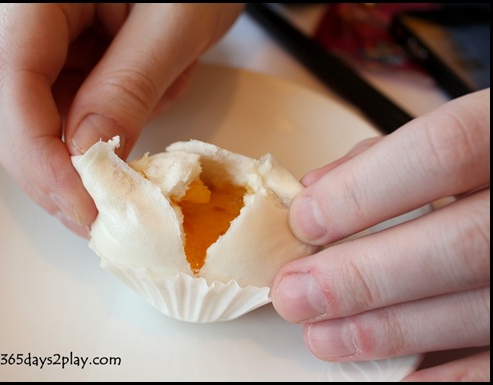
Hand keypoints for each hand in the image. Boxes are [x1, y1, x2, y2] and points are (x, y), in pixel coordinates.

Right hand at [0, 3, 243, 237]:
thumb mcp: (173, 24)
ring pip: (40, 124)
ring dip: (80, 163)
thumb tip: (88, 153)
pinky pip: (72, 119)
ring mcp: (51, 50)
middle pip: (12, 112)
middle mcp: (31, 24)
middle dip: (52, 172)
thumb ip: (129, 84)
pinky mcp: (74, 69)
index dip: (39, 154)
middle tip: (96, 217)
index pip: (11, 81)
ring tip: (127, 178)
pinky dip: (104, 143)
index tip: (82, 203)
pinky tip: (139, 132)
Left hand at [273, 88, 489, 380]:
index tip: (304, 221)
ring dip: (389, 329)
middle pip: (461, 244)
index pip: (442, 152)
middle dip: (363, 275)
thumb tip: (316, 190)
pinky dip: (444, 377)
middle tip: (296, 293)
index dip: (363, 191)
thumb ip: (385, 157)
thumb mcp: (449, 136)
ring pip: (479, 308)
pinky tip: (393, 378)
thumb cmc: (482, 164)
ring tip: (325, 335)